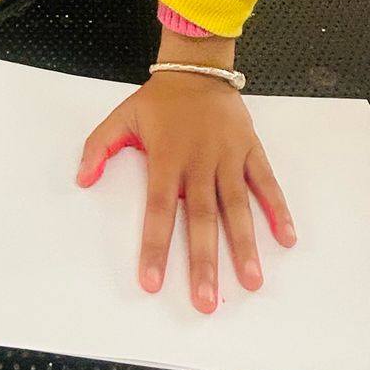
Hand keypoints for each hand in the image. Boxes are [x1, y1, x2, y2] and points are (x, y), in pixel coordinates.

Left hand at [78, 58, 294, 313]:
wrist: (198, 68)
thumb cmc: (159, 100)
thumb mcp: (122, 117)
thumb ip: (99, 147)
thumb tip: (82, 179)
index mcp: (167, 158)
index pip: (158, 209)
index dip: (155, 246)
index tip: (152, 283)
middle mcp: (199, 162)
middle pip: (202, 217)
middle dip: (205, 261)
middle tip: (207, 301)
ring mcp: (229, 157)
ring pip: (237, 206)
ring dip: (245, 245)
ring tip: (252, 282)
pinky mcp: (250, 149)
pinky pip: (266, 182)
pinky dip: (278, 209)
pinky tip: (286, 238)